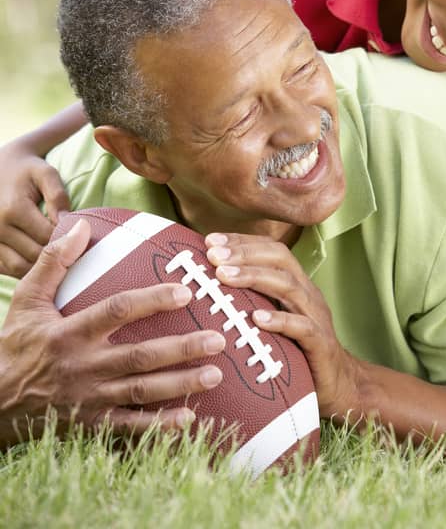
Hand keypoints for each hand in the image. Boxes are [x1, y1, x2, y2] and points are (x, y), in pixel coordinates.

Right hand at [0, 138, 71, 277]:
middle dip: (56, 256)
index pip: (48, 237)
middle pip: (34, 255)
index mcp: (14, 209)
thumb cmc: (27, 170)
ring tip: (58, 258)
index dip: (67, 240)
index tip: (80, 238)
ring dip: (40, 267)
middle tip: (73, 252)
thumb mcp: (46, 174)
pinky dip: (25, 269)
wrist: (0, 167)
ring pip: (20, 268)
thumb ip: (58, 196)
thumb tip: (70, 222)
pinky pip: (8, 269)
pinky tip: (40, 261)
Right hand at [0, 218, 225, 446]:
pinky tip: (187, 418)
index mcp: (70, 332)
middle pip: (140, 356)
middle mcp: (83, 366)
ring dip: (180, 384)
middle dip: (182, 348)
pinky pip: (128, 427)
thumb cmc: (15, 344)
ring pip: (142, 392)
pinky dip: (158, 425)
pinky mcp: (90, 424)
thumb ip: (54, 260)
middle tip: (218, 339)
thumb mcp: (26, 299)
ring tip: (215, 374)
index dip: (153, 300)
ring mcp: (89, 399)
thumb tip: (82, 224)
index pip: (118, 311)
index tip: (186, 292)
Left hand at [205, 232, 360, 418]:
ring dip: (254, 277)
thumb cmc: (296, 349)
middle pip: (279, 259)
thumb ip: (252, 299)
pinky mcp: (320, 343)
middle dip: (244, 253)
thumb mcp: (274, 317)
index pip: (270, 249)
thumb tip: (209, 285)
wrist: (338, 384)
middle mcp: (307, 292)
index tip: (210, 240)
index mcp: (296, 283)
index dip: (242, 241)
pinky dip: (279, 320)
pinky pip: (302, 327)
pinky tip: (256, 319)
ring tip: (224, 276)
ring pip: (288, 285)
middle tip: (212, 254)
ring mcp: (316, 316)